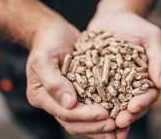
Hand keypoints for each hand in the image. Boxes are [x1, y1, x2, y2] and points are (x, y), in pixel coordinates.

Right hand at [26, 20, 116, 137]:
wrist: (54, 32)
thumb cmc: (47, 42)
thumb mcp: (44, 58)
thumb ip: (53, 81)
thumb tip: (69, 104)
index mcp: (41, 96)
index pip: (65, 113)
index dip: (85, 116)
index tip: (104, 114)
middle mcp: (53, 102)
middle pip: (75, 123)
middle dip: (95, 126)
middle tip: (115, 125)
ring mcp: (66, 99)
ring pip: (83, 121)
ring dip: (101, 127)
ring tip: (119, 128)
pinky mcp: (79, 94)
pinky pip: (91, 108)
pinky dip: (103, 115)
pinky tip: (119, 116)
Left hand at [88, 11, 160, 137]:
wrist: (112, 17)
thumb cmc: (135, 25)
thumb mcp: (151, 37)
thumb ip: (158, 58)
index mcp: (146, 78)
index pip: (148, 95)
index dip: (142, 103)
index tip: (133, 107)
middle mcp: (130, 86)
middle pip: (130, 106)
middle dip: (125, 116)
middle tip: (118, 122)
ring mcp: (113, 85)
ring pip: (112, 106)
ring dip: (109, 117)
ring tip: (103, 125)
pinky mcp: (96, 81)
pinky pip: (93, 95)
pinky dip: (91, 105)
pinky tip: (84, 111)